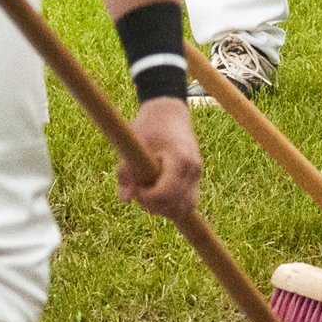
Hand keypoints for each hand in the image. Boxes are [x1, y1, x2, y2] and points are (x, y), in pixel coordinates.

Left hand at [117, 98, 201, 220]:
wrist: (169, 112)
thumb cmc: (149, 125)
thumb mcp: (133, 144)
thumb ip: (126, 171)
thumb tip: (125, 199)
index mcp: (180, 159)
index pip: (166, 193)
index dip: (148, 197)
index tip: (136, 189)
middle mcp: (193, 169)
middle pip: (176, 205)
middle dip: (154, 204)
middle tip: (139, 192)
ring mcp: (196, 175)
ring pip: (185, 207)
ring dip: (164, 208)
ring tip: (149, 194)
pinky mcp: (195, 178)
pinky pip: (189, 202)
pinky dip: (174, 205)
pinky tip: (158, 196)